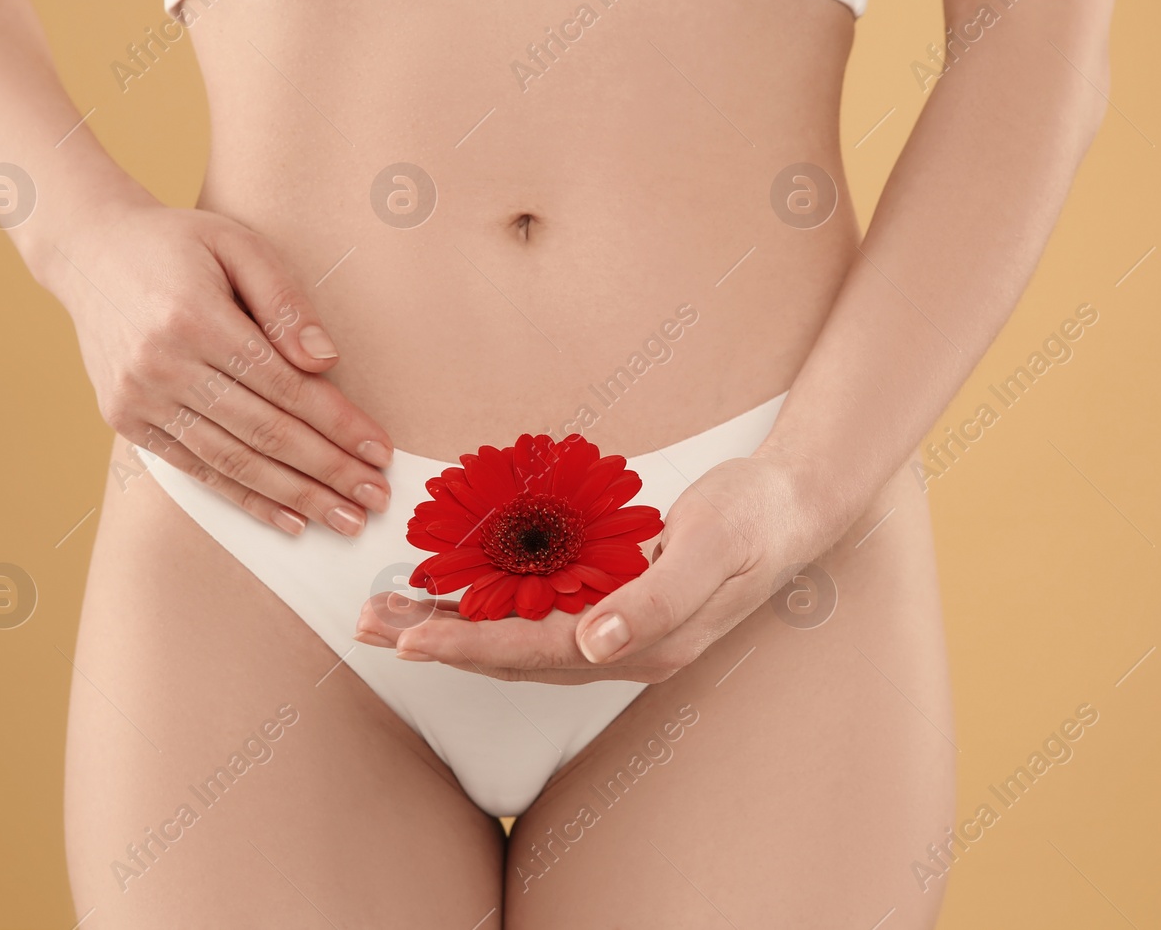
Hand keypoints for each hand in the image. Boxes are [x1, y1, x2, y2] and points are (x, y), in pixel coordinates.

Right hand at [51, 201, 392, 535]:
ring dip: (296, 496)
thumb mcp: (239, 245)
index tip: (381, 452)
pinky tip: (290, 519)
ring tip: (345, 521)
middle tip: (375, 500)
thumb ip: (285, 301)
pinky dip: (246, 498)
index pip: (286, 386)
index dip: (338, 424)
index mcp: (196, 317)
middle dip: (328, 471)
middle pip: (265, 432)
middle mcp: (163, 364)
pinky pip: (196, 469)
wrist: (89, 251)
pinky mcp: (126, 419)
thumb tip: (326, 361)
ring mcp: (139, 398)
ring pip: (233, 461)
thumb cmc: (179, 245)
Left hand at [355, 450, 849, 682]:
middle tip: (367, 624)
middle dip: (436, 640)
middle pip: (508, 654)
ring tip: (388, 611)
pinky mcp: (611, 602)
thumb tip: (594, 646)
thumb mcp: (710, 550)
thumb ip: (654, 601)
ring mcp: (613, 629)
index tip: (406, 640)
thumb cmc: (754, 521)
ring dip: (450, 624)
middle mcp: (617, 647)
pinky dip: (485, 602)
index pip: (531, 653)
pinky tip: (452, 590)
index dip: (465, 648)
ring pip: (513, 635)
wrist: (793, 507)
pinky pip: (534, 610)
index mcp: (640, 645)